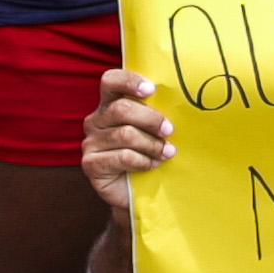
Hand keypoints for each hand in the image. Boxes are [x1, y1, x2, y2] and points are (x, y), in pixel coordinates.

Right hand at [79, 63, 176, 211]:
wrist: (138, 191)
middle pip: (122, 109)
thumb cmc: (150, 152)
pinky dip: (143, 160)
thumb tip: (183, 99)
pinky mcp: (90, 164)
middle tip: (169, 130)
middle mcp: (96, 120)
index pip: (111, 80)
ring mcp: (90, 142)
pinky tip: (152, 164)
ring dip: (152, 144)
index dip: (130, 81)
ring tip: (167, 152)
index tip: (152, 89)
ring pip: (125, 134)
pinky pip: (122, 157)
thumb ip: (158, 111)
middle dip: (151, 119)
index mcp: (111, 103)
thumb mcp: (154, 128)